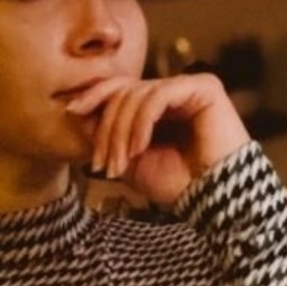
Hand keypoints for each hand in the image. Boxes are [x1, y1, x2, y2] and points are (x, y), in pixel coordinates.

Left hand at [65, 72, 250, 205]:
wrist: (214, 200)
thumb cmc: (176, 184)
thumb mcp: (130, 161)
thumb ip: (108, 136)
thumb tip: (77, 112)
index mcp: (159, 104)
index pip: (120, 88)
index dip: (95, 96)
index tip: (72, 112)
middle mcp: (174, 89)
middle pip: (124, 92)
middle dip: (107, 128)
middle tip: (102, 164)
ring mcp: (189, 86)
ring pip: (137, 95)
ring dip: (121, 132)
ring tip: (119, 164)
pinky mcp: (204, 87)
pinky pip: (158, 96)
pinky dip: (141, 123)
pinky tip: (138, 149)